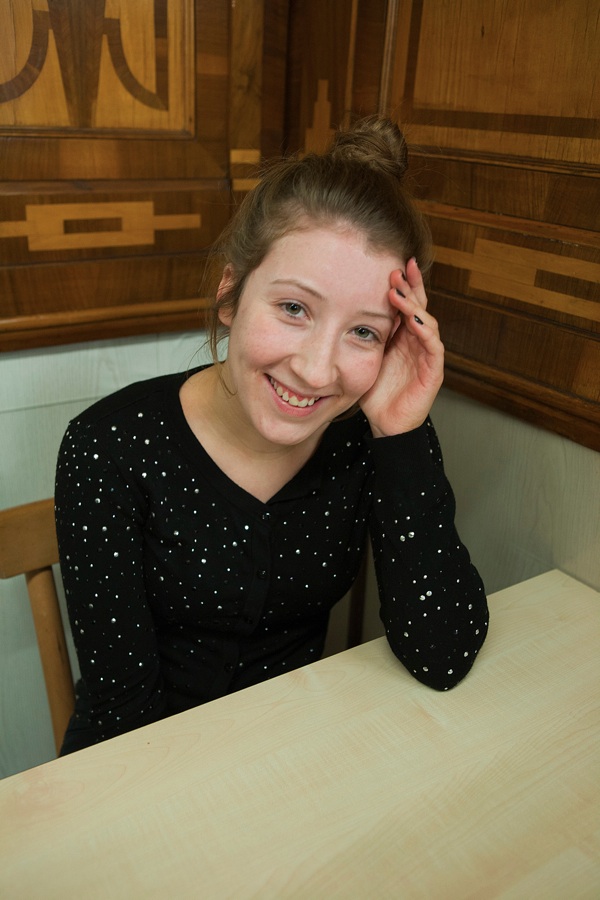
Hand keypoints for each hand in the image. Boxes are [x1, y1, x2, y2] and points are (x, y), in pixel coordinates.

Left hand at [359, 258, 443, 436]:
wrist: (385, 424)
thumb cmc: (376, 392)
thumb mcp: (365, 357)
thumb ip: (362, 335)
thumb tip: (343, 309)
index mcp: (402, 337)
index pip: (406, 304)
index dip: (404, 284)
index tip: (393, 264)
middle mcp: (417, 342)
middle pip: (420, 306)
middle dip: (412, 286)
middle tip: (400, 267)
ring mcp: (427, 356)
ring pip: (427, 322)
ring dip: (414, 305)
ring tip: (399, 291)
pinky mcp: (433, 372)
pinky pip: (433, 347)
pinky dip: (425, 331)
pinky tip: (414, 320)